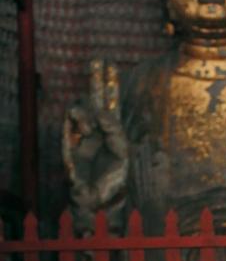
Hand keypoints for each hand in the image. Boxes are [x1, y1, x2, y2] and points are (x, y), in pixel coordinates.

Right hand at [62, 59, 128, 232]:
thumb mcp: (121, 152)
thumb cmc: (114, 178)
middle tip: (95, 61)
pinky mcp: (69, 146)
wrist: (99, 199)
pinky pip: (69, 127)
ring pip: (80, 111)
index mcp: (112, 131)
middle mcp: (97, 130)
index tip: (109, 64)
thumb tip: (101, 112)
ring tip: (91, 123)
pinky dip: (76, 124)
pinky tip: (82, 126)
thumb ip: (114, 130)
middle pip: (94, 99)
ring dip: (86, 113)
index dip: (109, 84)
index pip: (110, 102)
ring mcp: (82, 136)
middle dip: (95, 81)